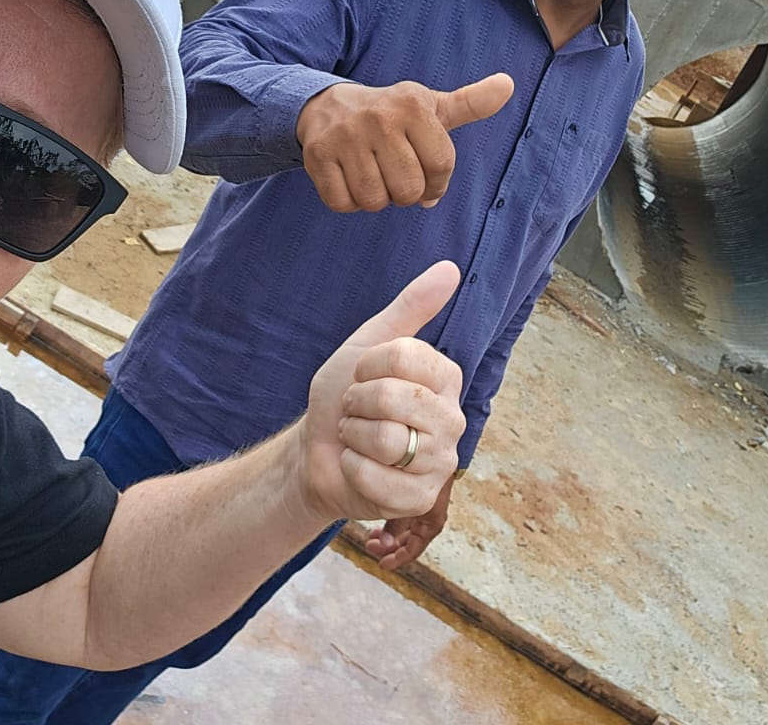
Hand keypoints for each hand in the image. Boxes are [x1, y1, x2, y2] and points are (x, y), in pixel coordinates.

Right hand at [295, 74, 513, 211]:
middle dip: (406, 192)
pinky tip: (350, 179)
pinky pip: (343, 204)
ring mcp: (344, 137)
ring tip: (373, 175)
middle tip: (395, 175)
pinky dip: (348, 202)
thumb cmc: (391, 116)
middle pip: (408, 190)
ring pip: (374, 201)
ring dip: (377, 198)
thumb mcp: (430, 106)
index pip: (440, 166)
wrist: (327, 106)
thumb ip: (471, 103)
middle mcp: (378, 117)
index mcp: (411, 104)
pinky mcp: (316, 156)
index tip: (427, 175)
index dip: (437, 183)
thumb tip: (508, 85)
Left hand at [299, 262, 465, 522]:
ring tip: (356, 438)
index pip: (405, 356)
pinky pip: (378, 479)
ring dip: (352, 437)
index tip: (360, 376)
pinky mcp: (421, 498)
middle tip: (354, 411)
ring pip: (387, 441)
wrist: (316, 451)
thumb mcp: (368, 345)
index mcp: (444, 378)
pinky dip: (352, 470)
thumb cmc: (344, 396)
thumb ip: (410, 308)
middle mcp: (452, 419)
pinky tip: (357, 467)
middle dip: (355, 403)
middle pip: (396, 399)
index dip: (367, 366)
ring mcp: (440, 462)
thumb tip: (450, 268)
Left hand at [365, 473, 453, 570]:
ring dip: (388, 533)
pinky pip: (404, 515)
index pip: (415, 548)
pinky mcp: (418, 495)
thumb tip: (384, 543)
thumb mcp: (412, 504)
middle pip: (408, 540)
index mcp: (432, 520)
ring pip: (404, 528)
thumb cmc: (428, 476)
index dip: (398, 558)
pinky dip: (391, 520)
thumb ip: (398, 522)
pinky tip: (378, 517)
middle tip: (370, 545)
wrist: (438, 454)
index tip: (382, 564)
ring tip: (371, 534)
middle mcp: (429, 515)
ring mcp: (424, 505)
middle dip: (389, 546)